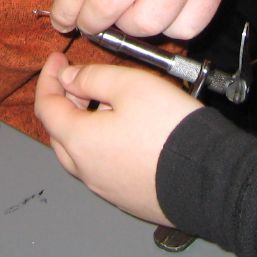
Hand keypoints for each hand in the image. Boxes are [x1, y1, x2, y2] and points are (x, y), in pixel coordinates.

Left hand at [35, 52, 201, 224]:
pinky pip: (103, 168)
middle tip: (79, 79)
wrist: (209, 178)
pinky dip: (103, 145)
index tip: (58, 59)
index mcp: (79, 141)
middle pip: (59, 132)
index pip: (46, 106)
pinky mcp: (128, 198)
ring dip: (84, 124)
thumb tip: (69, 78)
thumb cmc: (169, 129)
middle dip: (64, 101)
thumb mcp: (130, 85)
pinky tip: (127, 132)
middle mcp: (87, 170)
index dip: (48, 78)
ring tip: (106, 102)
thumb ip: (92, 77)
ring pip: (81, 153)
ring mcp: (107, 188)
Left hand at [50, 0, 252, 38]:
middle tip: (89, 21)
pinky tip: (162, 9)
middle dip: (90, 23)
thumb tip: (76, 3)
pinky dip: (168, 27)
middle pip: (110, 5)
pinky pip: (186, 28)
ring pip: (148, 23)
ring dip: (129, 26)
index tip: (62, 20)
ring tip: (128, 10)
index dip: (65, 10)